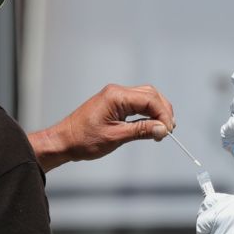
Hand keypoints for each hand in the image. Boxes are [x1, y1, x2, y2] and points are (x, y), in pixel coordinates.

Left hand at [28, 84, 174, 171]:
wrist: (64, 141)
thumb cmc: (84, 140)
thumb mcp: (116, 137)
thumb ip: (141, 130)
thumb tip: (163, 129)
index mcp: (116, 96)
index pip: (150, 99)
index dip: (163, 114)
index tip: (168, 131)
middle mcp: (117, 92)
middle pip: (151, 95)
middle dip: (163, 111)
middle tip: (168, 130)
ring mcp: (116, 96)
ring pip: (146, 97)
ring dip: (157, 111)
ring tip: (162, 129)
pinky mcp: (115, 103)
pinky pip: (137, 103)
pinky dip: (148, 113)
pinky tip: (152, 125)